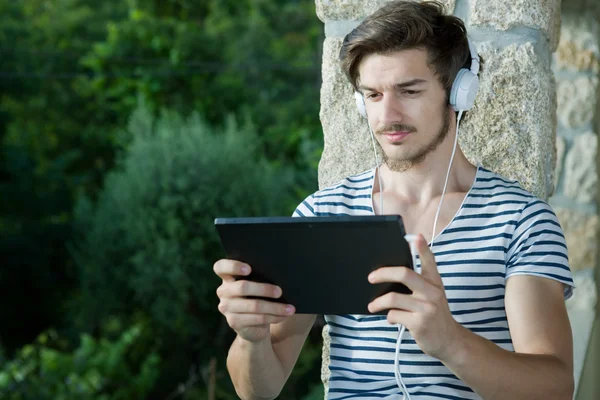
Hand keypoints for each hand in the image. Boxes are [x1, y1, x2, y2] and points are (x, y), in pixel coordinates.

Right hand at [213, 259, 295, 342]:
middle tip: (280, 291)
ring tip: (290, 308)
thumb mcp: (258, 285)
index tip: (249, 269)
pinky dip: (274, 317)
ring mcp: (226, 308)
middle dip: (264, 289)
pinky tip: (284, 316)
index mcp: (227, 277)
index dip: (233, 266)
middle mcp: (223, 291)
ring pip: (253, 305)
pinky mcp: (233, 322)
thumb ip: (261, 277)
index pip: (221, 267)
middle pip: (242, 287)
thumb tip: (280, 275)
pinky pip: (257, 319)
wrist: (254, 324)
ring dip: (275, 307)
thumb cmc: (259, 296)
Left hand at [367, 234, 462, 360]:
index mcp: (435, 282)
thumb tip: (389, 275)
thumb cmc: (434, 315)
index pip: (429, 261)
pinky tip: (392, 319)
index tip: (415, 236)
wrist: (449, 341)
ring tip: (372, 306)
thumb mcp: (432, 295)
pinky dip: (389, 317)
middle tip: (370, 278)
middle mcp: (432, 292)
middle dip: (383, 273)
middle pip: (404, 274)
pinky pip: (394, 315)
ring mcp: (427, 308)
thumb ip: (418, 283)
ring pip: (394, 298)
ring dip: (378, 303)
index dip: (422, 248)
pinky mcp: (420, 323)